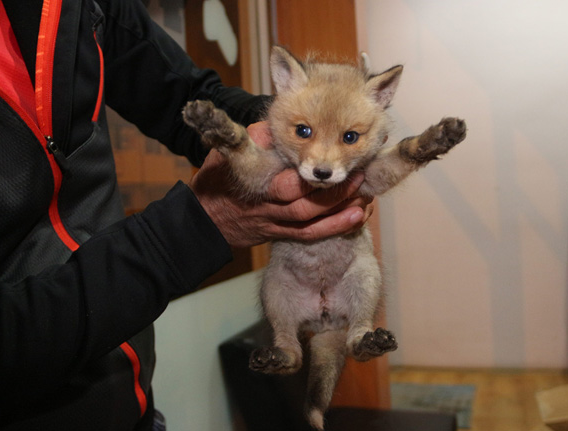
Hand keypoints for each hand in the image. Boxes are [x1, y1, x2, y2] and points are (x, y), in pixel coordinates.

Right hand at [189, 122, 373, 247]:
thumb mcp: (226, 154)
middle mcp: (265, 205)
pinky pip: (310, 235)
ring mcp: (274, 222)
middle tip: (357, 173)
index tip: (329, 150)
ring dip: (338, 208)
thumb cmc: (217, 181)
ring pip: (309, 220)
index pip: (280, 175)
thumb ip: (252, 139)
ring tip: (363, 194)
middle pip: (301, 201)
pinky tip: (356, 217)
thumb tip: (277, 124)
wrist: (204, 223)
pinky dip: (335, 227)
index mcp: (252, 181)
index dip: (305, 166)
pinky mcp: (281, 234)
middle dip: (330, 190)